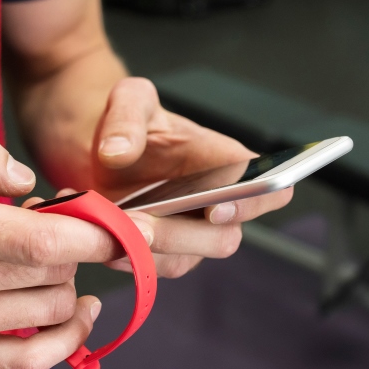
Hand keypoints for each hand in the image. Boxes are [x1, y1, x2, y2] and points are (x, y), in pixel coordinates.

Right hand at [0, 124, 121, 368]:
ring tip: (52, 257)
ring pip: (49, 311)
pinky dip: (65, 342)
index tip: (118, 219)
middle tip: (64, 222)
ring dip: (68, 280)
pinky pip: (25, 363)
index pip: (42, 240)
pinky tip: (78, 313)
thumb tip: (27, 182)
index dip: (97, 232)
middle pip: (54, 272)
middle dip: (79, 245)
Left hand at [90, 78, 292, 277]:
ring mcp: (190, 235)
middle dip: (182, 236)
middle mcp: (217, 206)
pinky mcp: (160, 254)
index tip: (215, 208)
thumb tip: (117, 152)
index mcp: (228, 164)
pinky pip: (150, 268)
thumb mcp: (128, 100)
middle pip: (224, 239)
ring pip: (183, 260)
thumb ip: (126, 117)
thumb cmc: (130, 123)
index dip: (254, 204)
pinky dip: (124, 256)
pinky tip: (99, 238)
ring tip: (110, 229)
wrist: (97, 150)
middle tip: (141, 224)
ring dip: (147, 251)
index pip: (271, 190)